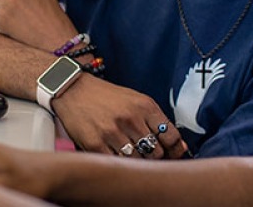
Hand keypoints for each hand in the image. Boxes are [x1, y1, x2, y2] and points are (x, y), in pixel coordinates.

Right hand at [52, 75, 189, 159]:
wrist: (72, 89)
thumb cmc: (106, 97)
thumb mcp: (136, 101)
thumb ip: (157, 121)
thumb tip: (180, 146)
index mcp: (144, 106)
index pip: (171, 136)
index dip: (175, 149)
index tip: (172, 153)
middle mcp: (130, 118)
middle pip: (156, 152)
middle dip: (155, 156)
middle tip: (147, 154)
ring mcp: (112, 132)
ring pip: (137, 160)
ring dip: (137, 161)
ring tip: (129, 153)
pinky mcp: (95, 144)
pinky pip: (116, 163)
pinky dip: (118, 162)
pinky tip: (115, 154)